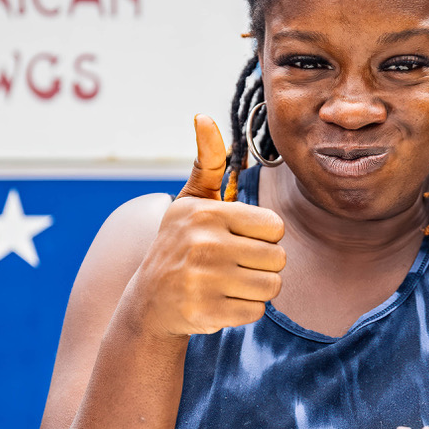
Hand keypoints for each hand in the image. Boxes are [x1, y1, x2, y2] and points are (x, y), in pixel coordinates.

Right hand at [130, 115, 285, 335]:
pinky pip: (255, 311)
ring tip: (228, 282)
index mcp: (208, 213)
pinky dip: (244, 310)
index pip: (276, 227)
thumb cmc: (181, 244)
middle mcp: (204, 244)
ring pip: (271, 286)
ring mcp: (204, 281)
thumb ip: (206, 162)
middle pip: (278, 259)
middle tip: (234, 264)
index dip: (263, 236)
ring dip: (256, 288)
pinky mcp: (205, 312)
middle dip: (262, 264)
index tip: (238, 238)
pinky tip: (220, 301)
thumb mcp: (191, 201)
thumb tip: (203, 116)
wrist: (150, 300)